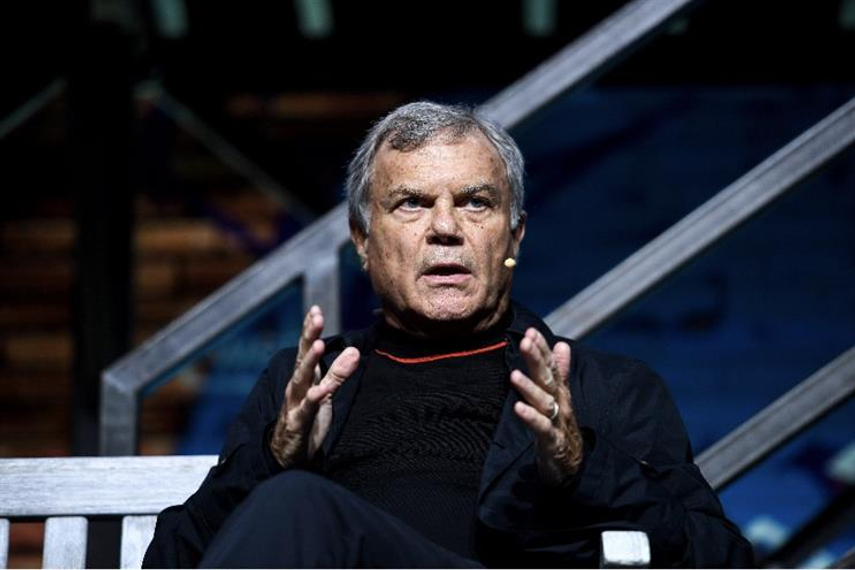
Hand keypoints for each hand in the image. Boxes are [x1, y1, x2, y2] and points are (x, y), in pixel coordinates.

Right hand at [270, 305, 359, 468]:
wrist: (289, 454)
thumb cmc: (307, 418)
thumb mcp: (325, 393)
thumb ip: (338, 373)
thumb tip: (355, 351)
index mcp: (303, 377)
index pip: (305, 349)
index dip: (309, 329)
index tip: (315, 309)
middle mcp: (296, 386)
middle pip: (302, 358)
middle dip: (309, 336)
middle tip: (316, 317)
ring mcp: (295, 404)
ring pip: (302, 380)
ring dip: (310, 361)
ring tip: (318, 344)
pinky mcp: (299, 423)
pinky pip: (307, 409)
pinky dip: (313, 399)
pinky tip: (320, 391)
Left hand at [510, 328, 582, 485]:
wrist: (572, 465)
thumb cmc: (561, 427)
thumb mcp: (561, 397)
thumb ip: (560, 371)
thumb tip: (562, 344)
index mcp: (559, 392)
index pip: (551, 366)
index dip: (542, 349)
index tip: (531, 331)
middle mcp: (560, 403)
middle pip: (548, 379)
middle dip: (537, 360)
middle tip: (526, 342)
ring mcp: (557, 422)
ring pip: (544, 402)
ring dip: (529, 388)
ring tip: (514, 374)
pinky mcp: (552, 441)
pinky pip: (541, 427)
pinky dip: (530, 417)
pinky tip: (518, 408)